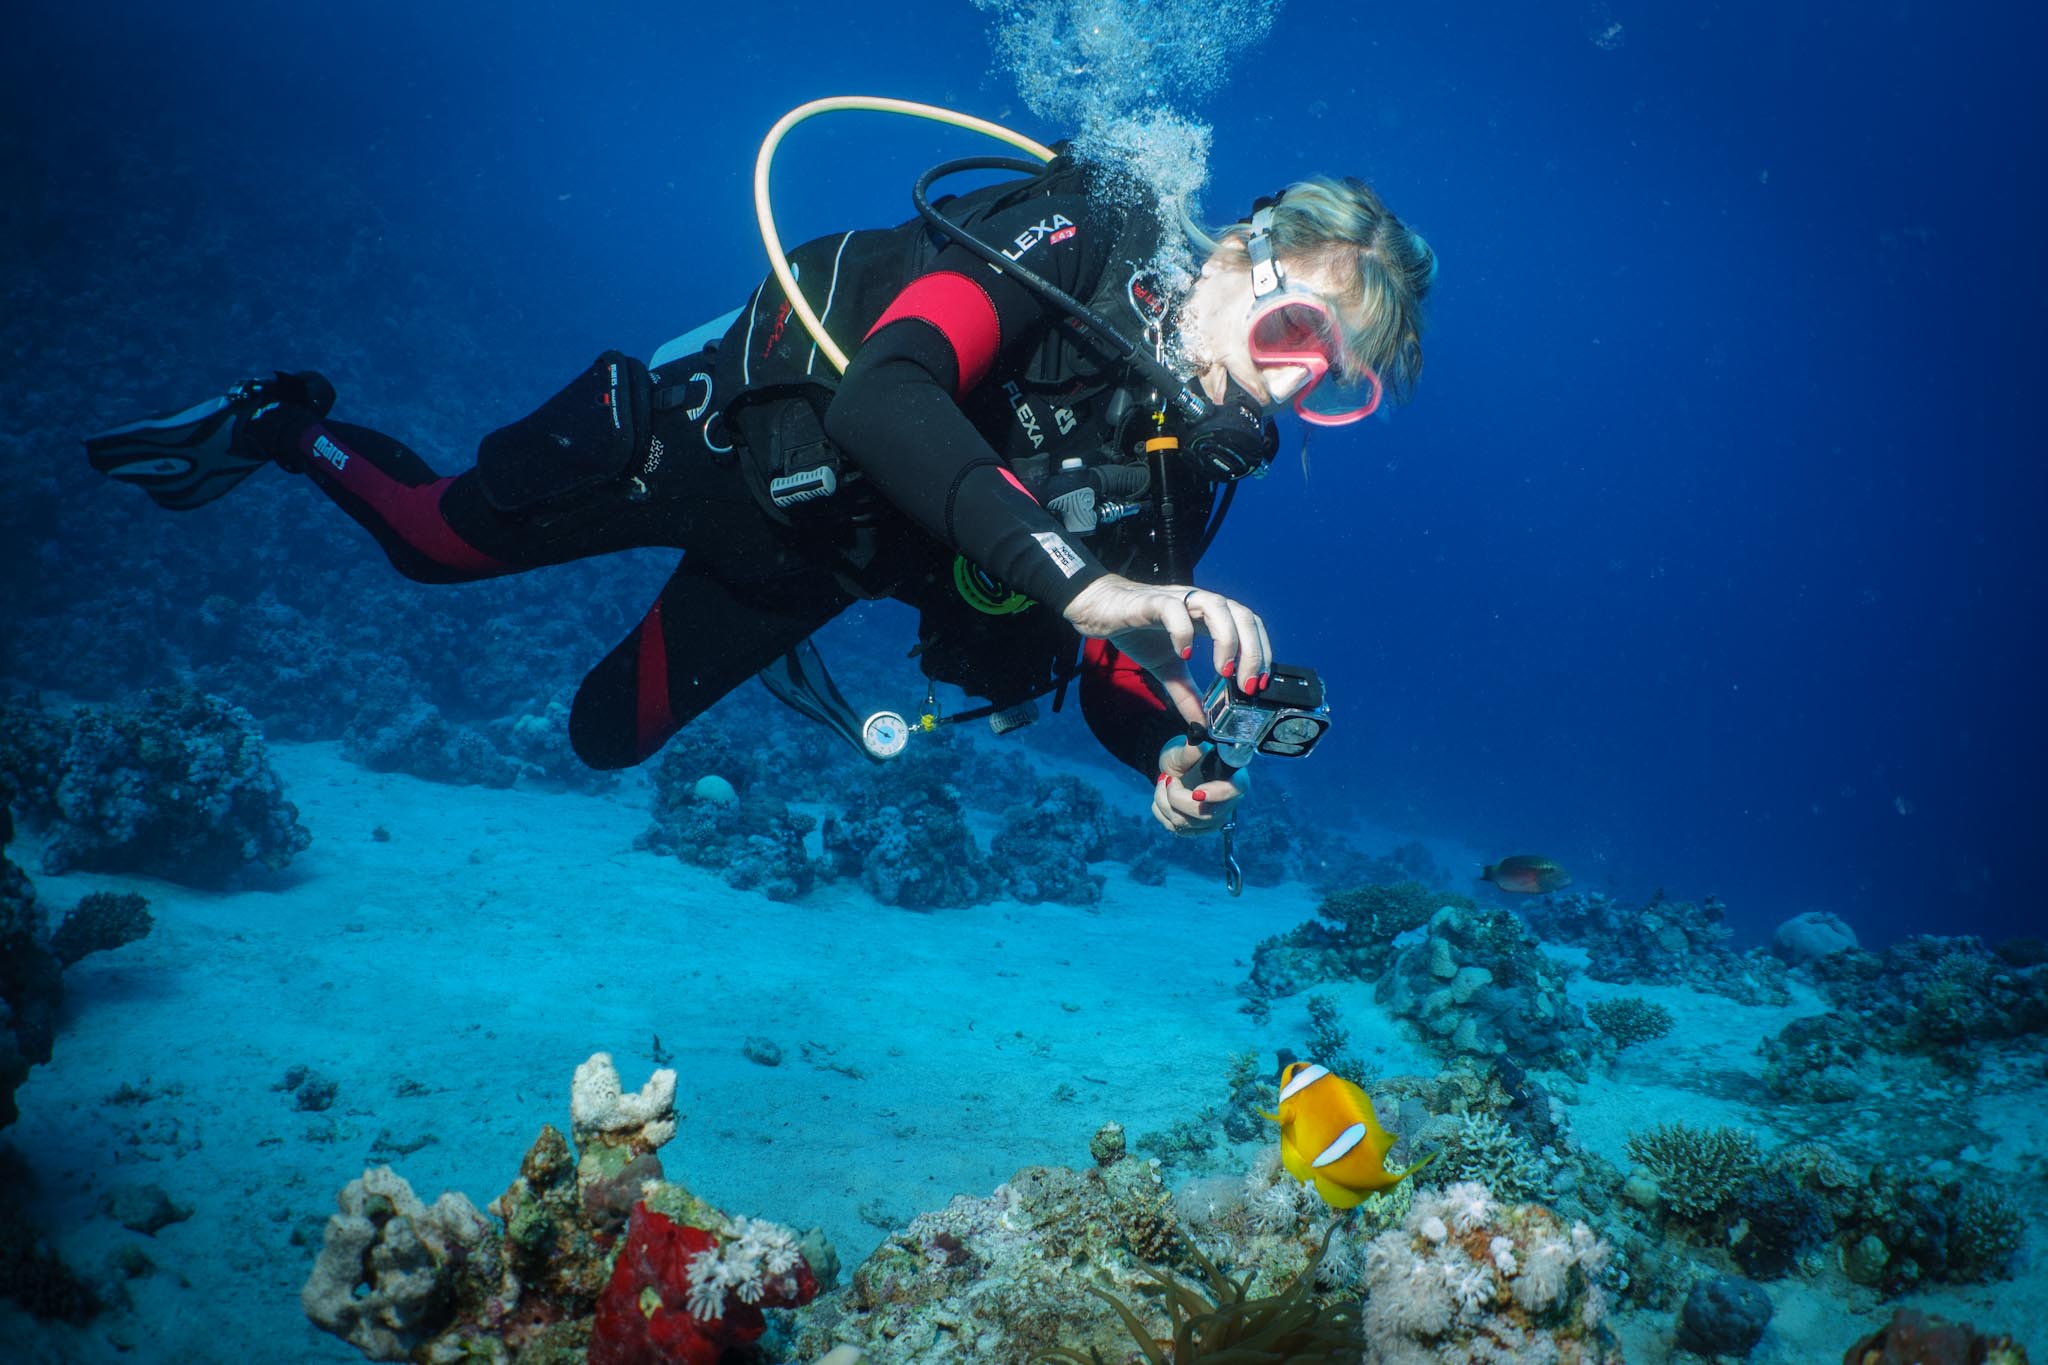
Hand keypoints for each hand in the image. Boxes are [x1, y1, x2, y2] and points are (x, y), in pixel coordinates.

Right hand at [1062, 574, 1273, 728]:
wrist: (1098, 608)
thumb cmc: (1136, 630)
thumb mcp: (1167, 669)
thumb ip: (1186, 694)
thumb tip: (1200, 724)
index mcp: (1208, 618)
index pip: (1250, 626)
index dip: (1261, 653)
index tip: (1258, 686)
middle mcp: (1199, 603)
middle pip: (1242, 614)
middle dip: (1252, 652)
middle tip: (1247, 686)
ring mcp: (1177, 600)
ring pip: (1216, 605)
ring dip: (1228, 640)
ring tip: (1224, 672)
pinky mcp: (1151, 602)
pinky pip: (1174, 610)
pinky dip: (1184, 631)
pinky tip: (1185, 655)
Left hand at [1152, 739, 1244, 834]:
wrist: (1177, 770)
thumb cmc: (1186, 756)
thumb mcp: (1186, 749)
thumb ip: (1191, 749)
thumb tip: (1195, 740)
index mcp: (1234, 779)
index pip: (1231, 791)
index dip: (1215, 794)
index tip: (1196, 793)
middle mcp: (1228, 804)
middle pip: (1204, 814)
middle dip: (1176, 797)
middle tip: (1167, 778)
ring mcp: (1214, 820)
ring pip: (1184, 823)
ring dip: (1163, 800)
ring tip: (1163, 781)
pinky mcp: (1197, 830)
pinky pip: (1173, 827)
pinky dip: (1160, 809)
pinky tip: (1163, 795)